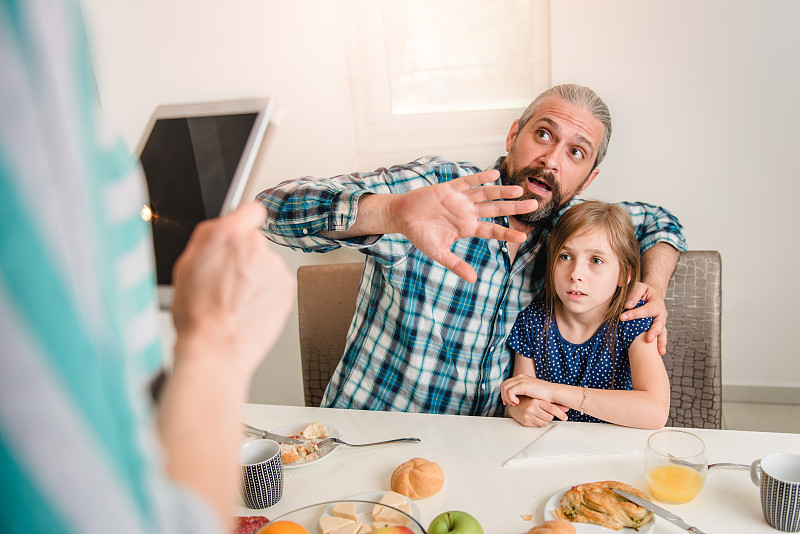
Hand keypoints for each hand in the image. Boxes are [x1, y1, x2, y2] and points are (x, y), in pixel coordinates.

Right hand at [171, 202, 293, 375]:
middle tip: (228, 282)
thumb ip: (210, 240)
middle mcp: (254, 245)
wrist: (216, 346)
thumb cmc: (196, 313)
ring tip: (237, 301)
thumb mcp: (186, 265)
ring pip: (266, 265)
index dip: (246, 221)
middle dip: (245, 258)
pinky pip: (277, 283)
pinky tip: (250, 308)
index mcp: (226, 235)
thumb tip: (223, 228)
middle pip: (255, 243)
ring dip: (257, 278)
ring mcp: (274, 266)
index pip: (250, 209)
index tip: (244, 230)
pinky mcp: (287, 286)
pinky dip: (267, 293)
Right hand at [386, 169, 538, 281]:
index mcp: (467, 228)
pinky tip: (495, 174)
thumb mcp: (438, 253)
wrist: (402, 216)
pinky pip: (468, 182)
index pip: (492, 231)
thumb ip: (456, 265)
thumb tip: (473, 280)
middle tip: (534, 204)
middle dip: (514, 207)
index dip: (507, 233)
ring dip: (502, 191)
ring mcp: (460, 199)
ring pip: (486, 194)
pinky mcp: (449, 188)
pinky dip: (481, 177)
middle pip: (496, 209)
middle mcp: (467, 212)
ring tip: (518, 190)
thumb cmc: (420, 235)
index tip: (523, 237)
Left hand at [501, 375, 568, 426]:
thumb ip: (522, 391)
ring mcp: (521, 380)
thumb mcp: (530, 391)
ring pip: (505, 388)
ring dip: (507, 398)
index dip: (504, 393)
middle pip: (503, 385)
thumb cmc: (543, 395)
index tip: (507, 402)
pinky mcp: (523, 385)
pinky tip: (517, 402)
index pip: (506, 383)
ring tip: (514, 404)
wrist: (552, 393)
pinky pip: (510, 392)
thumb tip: (514, 397)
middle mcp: (520, 377)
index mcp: (521, 378)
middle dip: (503, 396)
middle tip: (508, 404)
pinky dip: (511, 398)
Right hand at [506, 397, 568, 426]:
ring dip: (545, 420)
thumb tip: (567, 408)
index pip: (552, 408)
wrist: (513, 404)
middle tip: (546, 412)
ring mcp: (528, 415)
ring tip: (540, 414)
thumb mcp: (539, 399)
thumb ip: (553, 403)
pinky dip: (540, 423)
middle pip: (549, 417)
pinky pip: (539, 426)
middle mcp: (531, 408)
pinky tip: (536, 417)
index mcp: (536, 400)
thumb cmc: (528, 400)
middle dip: (550, 416)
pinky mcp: (525, 422)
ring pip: (545, 423)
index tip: (565, 417)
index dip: (560, 413)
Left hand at [621, 282, 667, 354]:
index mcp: (656, 302)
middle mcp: (661, 313)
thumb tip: (628, 305)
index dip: (634, 314)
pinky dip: (661, 344)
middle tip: (648, 339)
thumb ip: (634, 294)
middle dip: (654, 331)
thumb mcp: (639, 287)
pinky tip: (660, 353)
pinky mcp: (660, 327)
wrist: (653, 294)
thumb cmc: (643, 291)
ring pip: (662, 331)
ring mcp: (661, 321)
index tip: (622, 317)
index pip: (645, 309)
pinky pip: (662, 336)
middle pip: (659, 323)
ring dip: (661, 341)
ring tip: (660, 351)